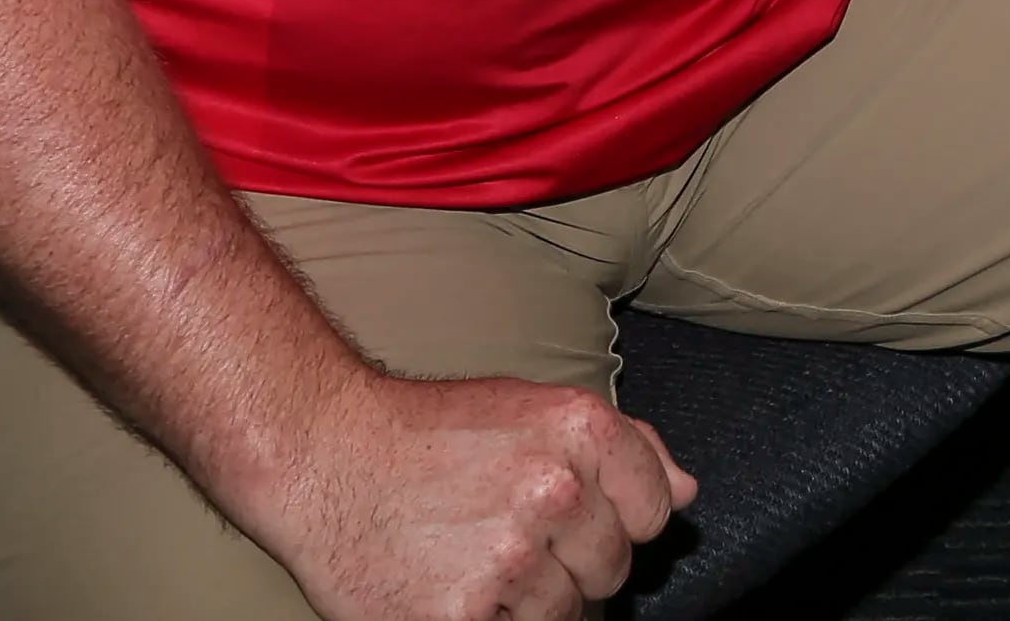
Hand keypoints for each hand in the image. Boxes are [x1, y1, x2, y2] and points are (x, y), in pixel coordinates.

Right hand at [240, 369, 694, 620]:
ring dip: (532, 600)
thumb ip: (624, 448)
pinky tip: (459, 589)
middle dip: (574, 562)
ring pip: (567, 613)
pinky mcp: (461, 615)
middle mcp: (552, 492)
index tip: (576, 517)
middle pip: (612, 568)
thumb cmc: (432, 432)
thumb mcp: (535, 408)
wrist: (325, 456)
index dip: (619, 520)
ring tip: (481, 561)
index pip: (655, 510)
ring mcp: (508, 558)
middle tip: (512, 538)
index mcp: (580, 431)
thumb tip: (684, 493)